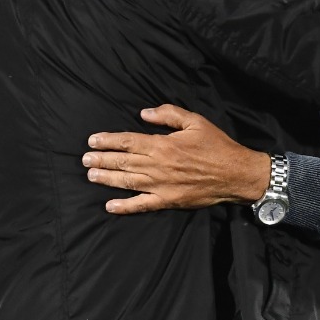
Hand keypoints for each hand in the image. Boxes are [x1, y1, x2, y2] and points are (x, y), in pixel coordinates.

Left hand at [82, 104, 270, 214]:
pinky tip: (110, 205)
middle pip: (122, 162)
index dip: (108, 141)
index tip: (92, 141)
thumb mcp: (195, 121)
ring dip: (107, 179)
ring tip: (91, 176)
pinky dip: (125, 206)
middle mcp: (157, 165)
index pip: (127, 141)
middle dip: (101, 160)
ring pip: (127, 182)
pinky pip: (142, 204)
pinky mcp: (168, 201)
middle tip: (84, 160)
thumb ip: (169, 115)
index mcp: (163, 144)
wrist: (235, 174)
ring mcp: (161, 185)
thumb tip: (145, 113)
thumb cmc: (216, 146)